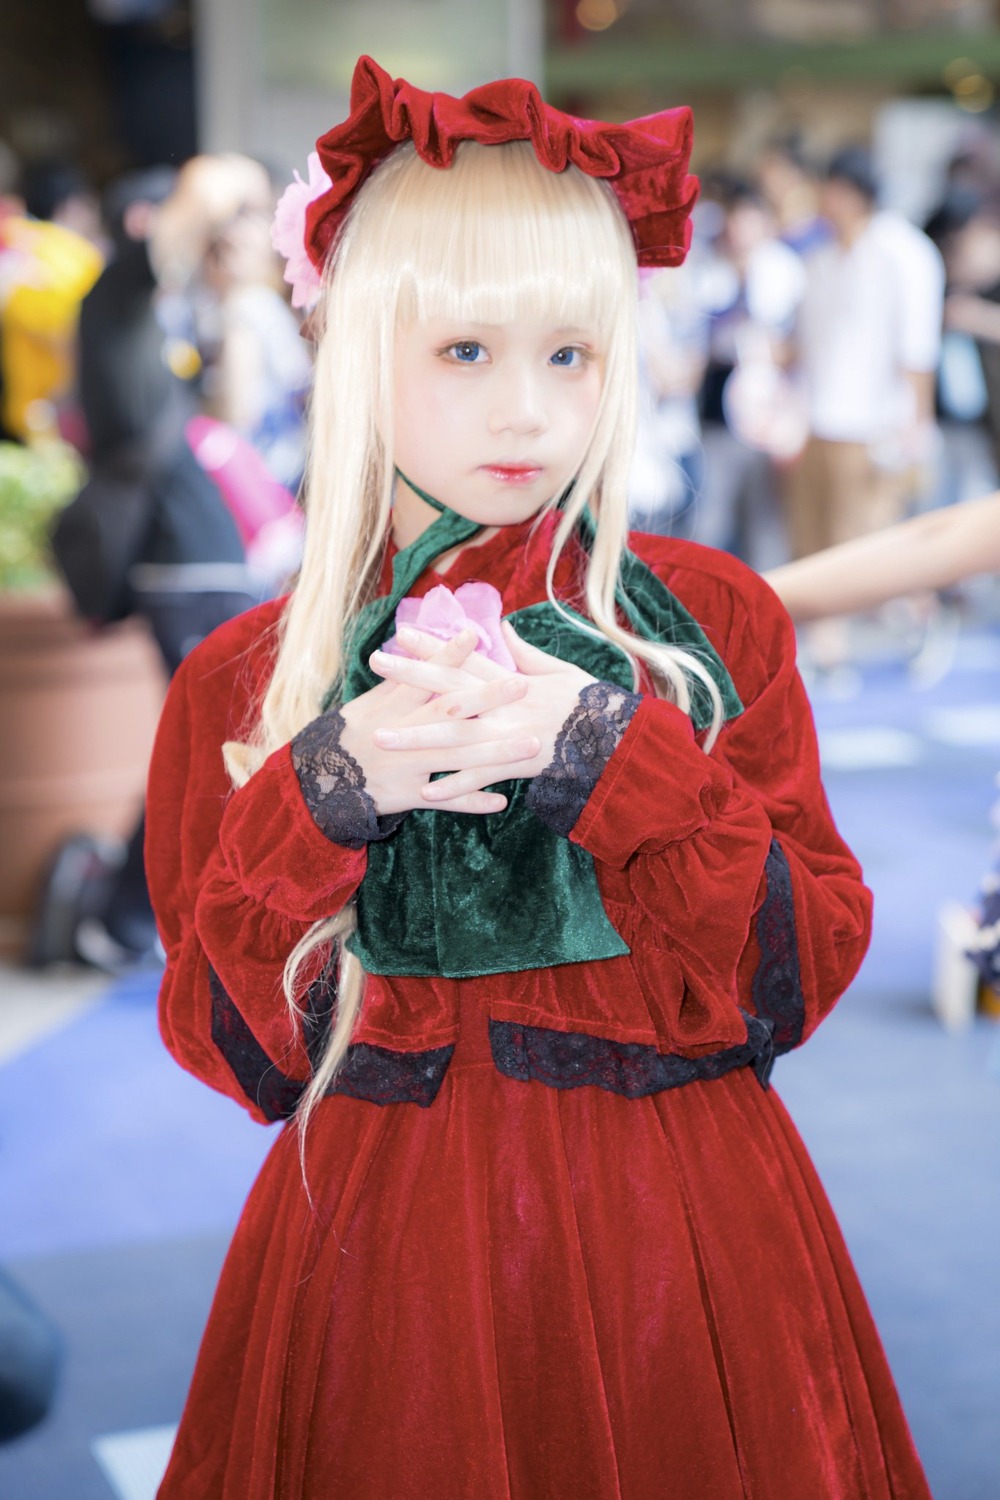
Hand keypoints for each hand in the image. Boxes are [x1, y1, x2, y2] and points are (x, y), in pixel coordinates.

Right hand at [338, 627, 535, 816]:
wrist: (325, 778)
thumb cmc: (355, 733)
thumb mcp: (372, 702)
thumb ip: (402, 678)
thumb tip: (422, 643)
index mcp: (395, 706)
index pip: (426, 675)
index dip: (449, 654)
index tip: (476, 634)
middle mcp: (404, 732)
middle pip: (450, 711)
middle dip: (488, 698)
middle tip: (522, 685)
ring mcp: (409, 764)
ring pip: (458, 756)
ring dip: (496, 752)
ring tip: (531, 745)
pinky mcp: (410, 794)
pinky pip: (446, 800)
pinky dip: (472, 801)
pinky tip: (502, 800)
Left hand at [369, 620, 595, 806]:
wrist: (615, 735)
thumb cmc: (589, 702)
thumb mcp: (559, 670)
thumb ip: (525, 652)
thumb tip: (503, 627)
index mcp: (512, 682)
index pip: (466, 658)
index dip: (434, 646)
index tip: (402, 634)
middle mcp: (504, 706)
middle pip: (450, 688)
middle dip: (411, 677)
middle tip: (376, 663)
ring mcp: (508, 735)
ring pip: (454, 736)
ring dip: (416, 738)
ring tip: (381, 737)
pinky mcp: (517, 763)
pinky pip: (481, 777)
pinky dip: (454, 786)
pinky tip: (425, 791)